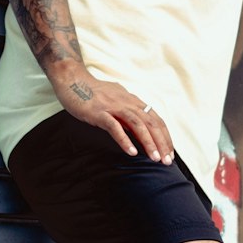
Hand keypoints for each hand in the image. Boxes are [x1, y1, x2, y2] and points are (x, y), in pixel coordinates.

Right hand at [55, 66, 174, 162]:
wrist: (73, 80)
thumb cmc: (94, 93)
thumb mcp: (117, 101)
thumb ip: (129, 114)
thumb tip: (140, 129)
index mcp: (134, 101)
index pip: (156, 120)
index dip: (165, 137)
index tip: (169, 153)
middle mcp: (128, 103)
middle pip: (151, 123)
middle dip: (161, 143)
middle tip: (167, 161)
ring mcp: (113, 107)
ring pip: (137, 125)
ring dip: (148, 142)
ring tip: (155, 158)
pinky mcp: (99, 113)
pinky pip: (114, 127)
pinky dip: (124, 140)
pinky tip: (131, 152)